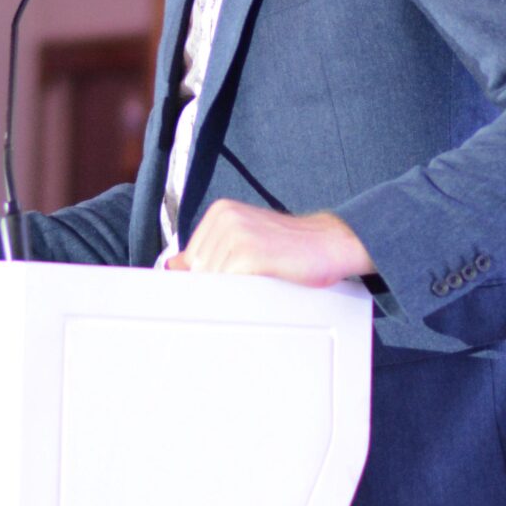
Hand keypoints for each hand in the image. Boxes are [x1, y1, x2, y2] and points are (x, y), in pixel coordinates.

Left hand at [164, 201, 371, 286]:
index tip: (229, 280)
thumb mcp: (245, 240)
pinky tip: (264, 285)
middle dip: (220, 285)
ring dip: (234, 291)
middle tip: (252, 281)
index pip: (190, 258)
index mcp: (220, 211)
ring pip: (211, 281)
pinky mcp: (248, 253)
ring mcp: (235, 233)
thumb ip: (211, 251)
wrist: (332, 243)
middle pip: (198, 272)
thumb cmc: (292, 248)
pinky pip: (227, 286)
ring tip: (261, 280)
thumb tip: (173, 266)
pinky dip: (243, 294)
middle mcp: (224, 217)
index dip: (208, 277)